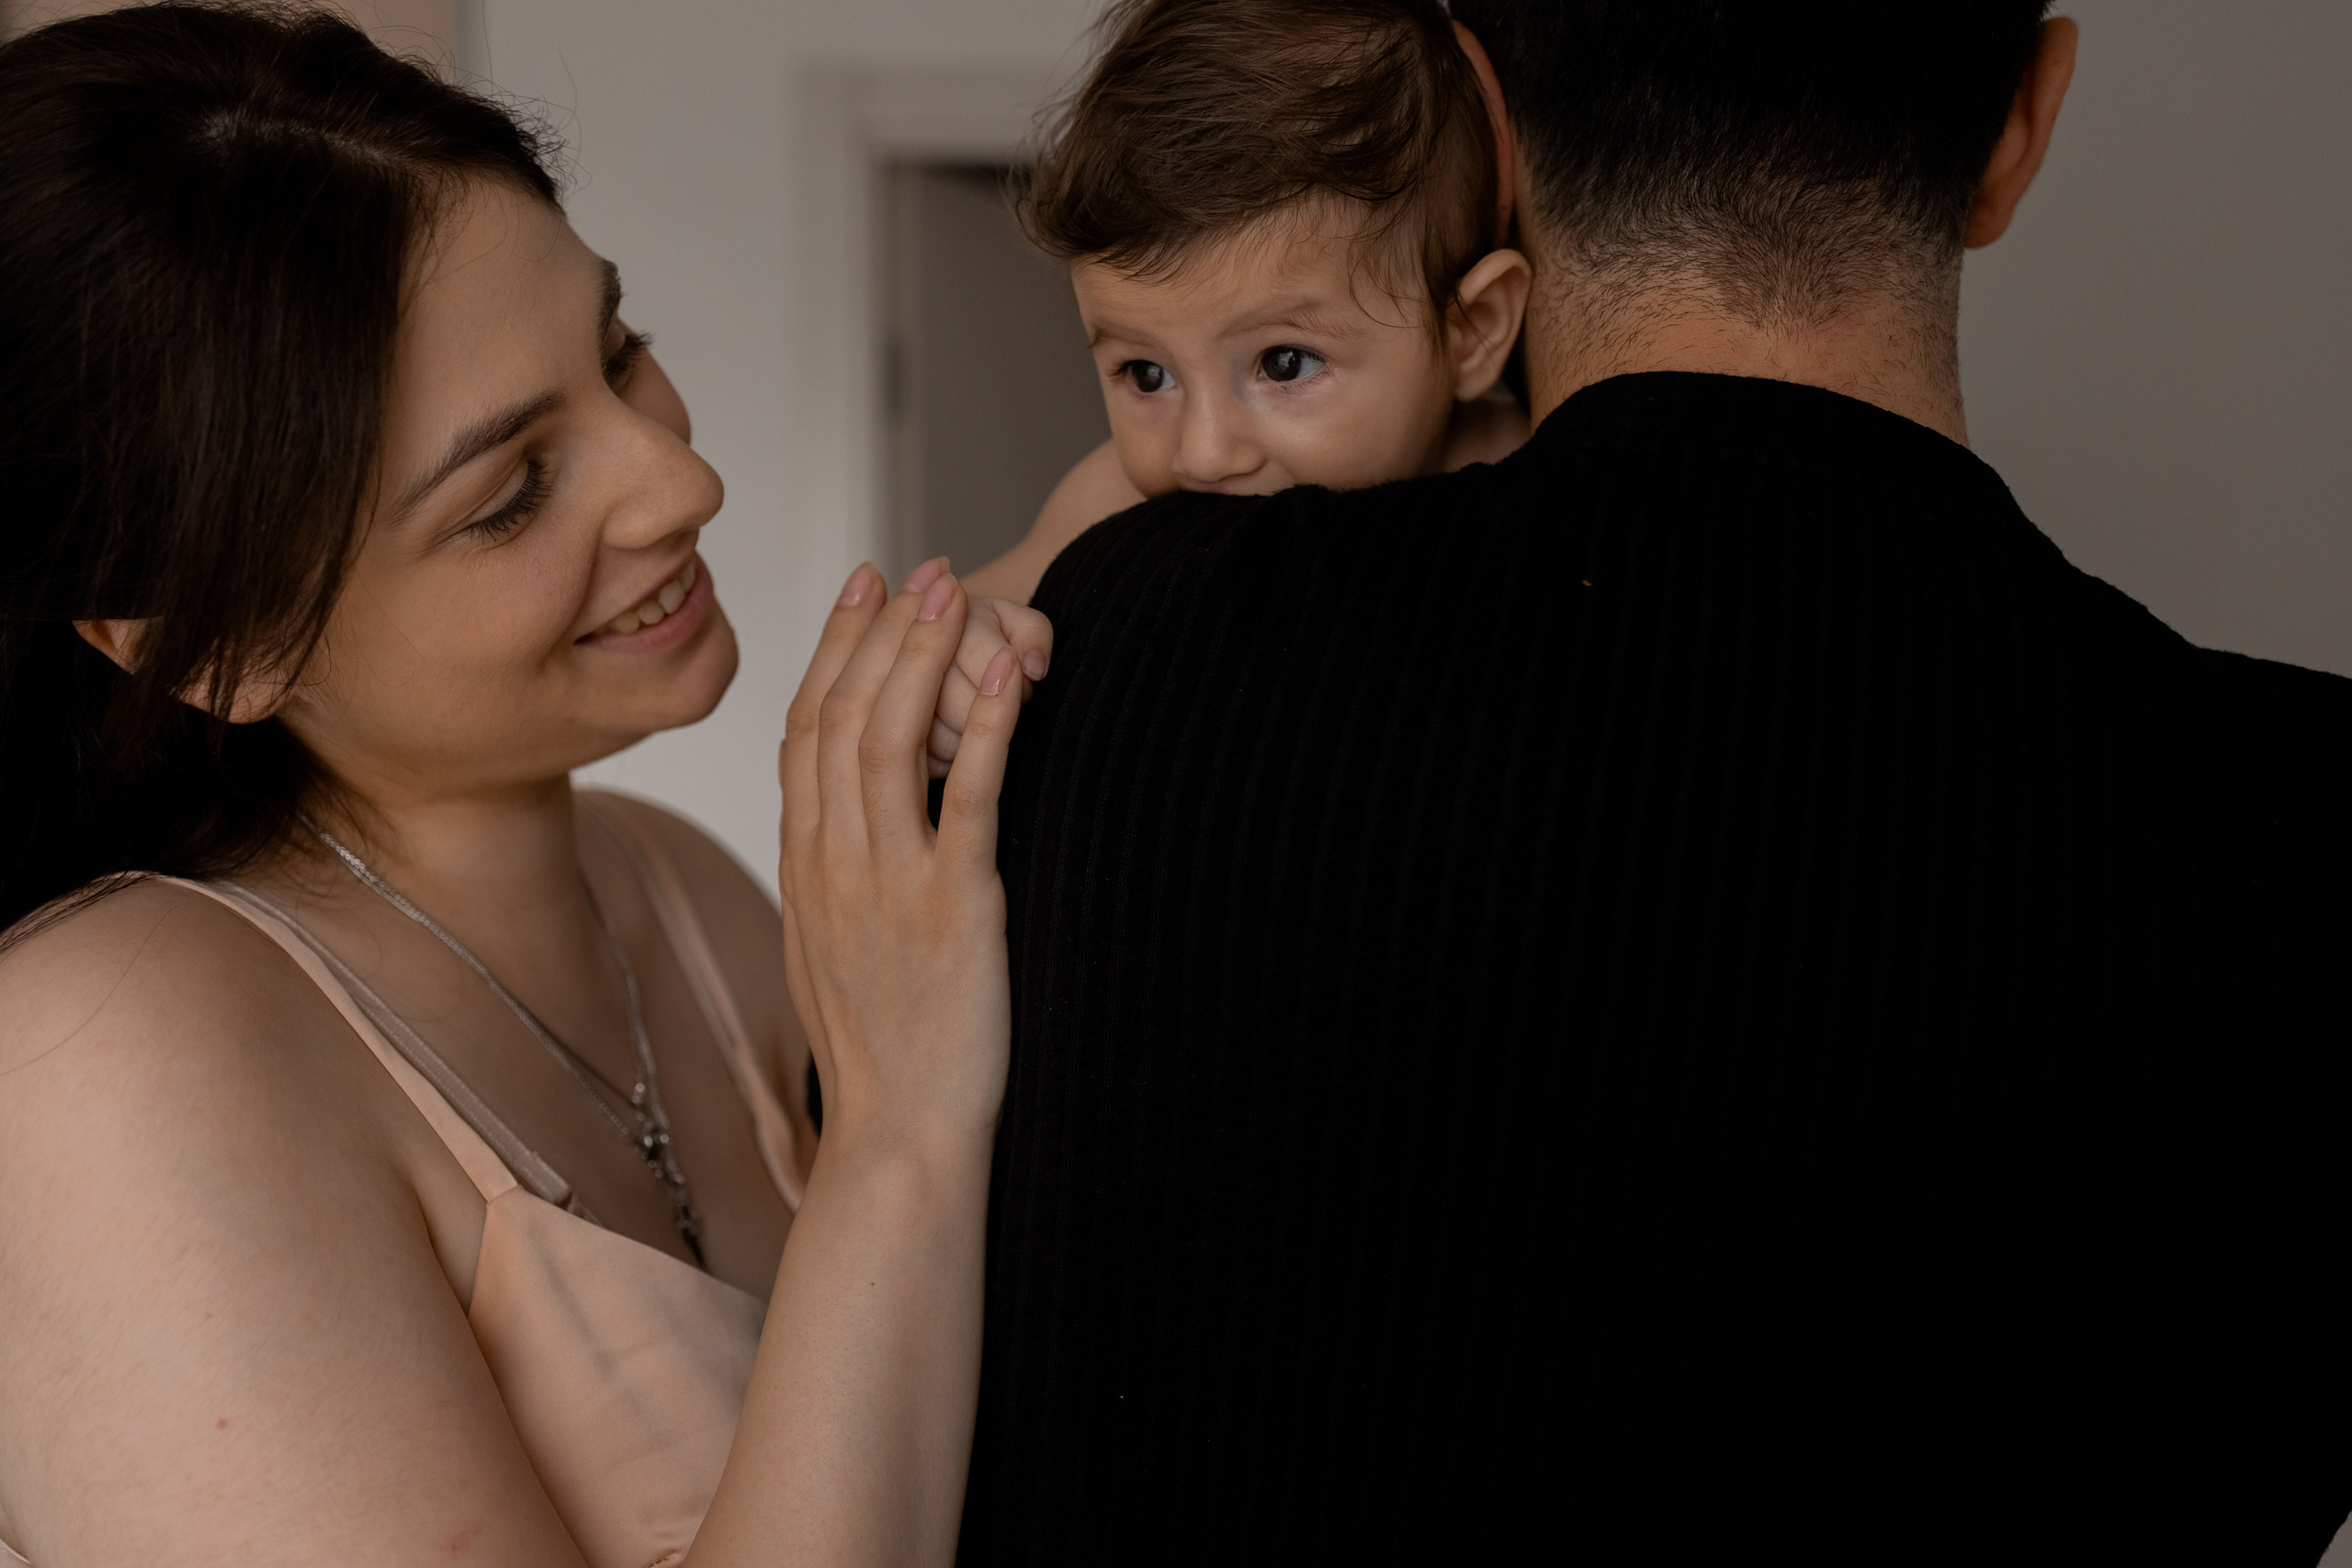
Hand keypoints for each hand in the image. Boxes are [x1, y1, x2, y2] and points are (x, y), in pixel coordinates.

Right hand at [778, 559, 1026, 1146]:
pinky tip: (1009, 677)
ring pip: (889, 740)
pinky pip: (967, 800)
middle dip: (879, 629)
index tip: (863, 588)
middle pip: (841, 716)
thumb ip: (836, 881)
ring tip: (956, 591)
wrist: (898, 1140)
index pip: (804, 731)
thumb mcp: (832, 954)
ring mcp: (887, 885)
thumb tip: (847, 830)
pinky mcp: (952, 910)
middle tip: (917, 565)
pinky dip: (986, 729)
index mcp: (806, 869)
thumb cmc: (882, 1056)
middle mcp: (834, 864)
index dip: (834, 649)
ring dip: (922, 655)